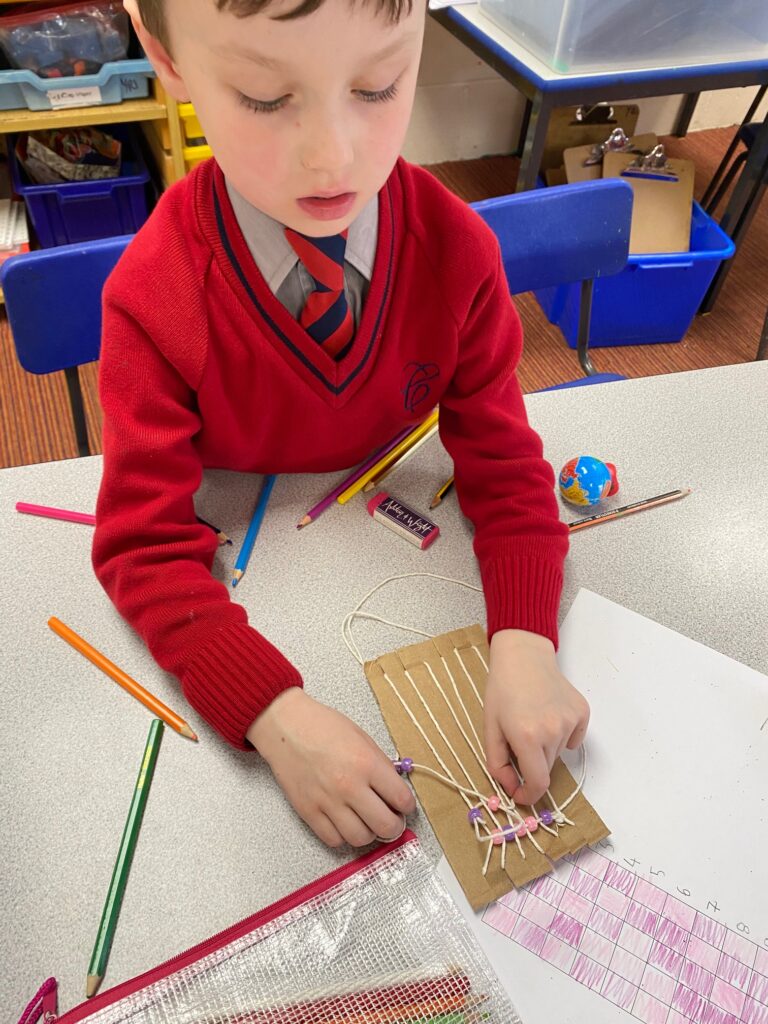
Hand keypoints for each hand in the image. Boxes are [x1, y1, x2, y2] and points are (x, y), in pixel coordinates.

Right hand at [247, 688, 415, 847]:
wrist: (286, 726)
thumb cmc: (323, 726)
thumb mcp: (362, 737)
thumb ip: (380, 765)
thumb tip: (394, 789)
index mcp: (368, 763)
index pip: (402, 799)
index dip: (408, 806)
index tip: (404, 806)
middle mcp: (350, 786)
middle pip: (385, 826)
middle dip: (394, 826)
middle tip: (392, 821)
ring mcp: (328, 802)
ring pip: (361, 838)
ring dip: (369, 833)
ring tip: (368, 822)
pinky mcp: (308, 812)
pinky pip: (334, 840)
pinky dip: (343, 836)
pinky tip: (345, 823)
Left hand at [484, 629, 588, 805]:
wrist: (523, 656)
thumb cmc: (502, 691)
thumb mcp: (490, 728)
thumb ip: (498, 764)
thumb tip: (512, 789)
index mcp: (527, 737)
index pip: (538, 783)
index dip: (529, 795)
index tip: (521, 794)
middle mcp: (553, 731)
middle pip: (547, 768)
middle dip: (532, 764)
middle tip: (519, 741)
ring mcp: (571, 721)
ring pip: (558, 753)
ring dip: (545, 747)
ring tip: (532, 720)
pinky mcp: (583, 712)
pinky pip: (573, 738)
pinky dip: (562, 735)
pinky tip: (549, 714)